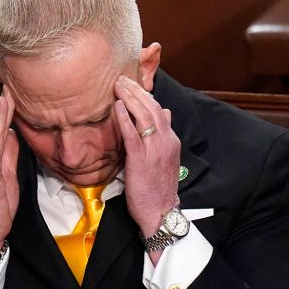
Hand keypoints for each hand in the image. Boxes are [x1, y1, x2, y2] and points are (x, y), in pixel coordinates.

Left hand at [113, 75, 181, 242]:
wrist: (160, 211)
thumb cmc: (158, 187)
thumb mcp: (165, 158)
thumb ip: (163, 136)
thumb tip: (165, 112)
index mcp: (171, 140)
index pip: (159, 111)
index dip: (145, 96)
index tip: (133, 84)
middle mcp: (166, 141)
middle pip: (152, 108)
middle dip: (137, 91)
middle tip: (122, 78)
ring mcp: (155, 150)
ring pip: (144, 116)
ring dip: (130, 98)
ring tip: (118, 85)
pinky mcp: (141, 159)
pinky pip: (133, 134)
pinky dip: (125, 118)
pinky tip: (117, 106)